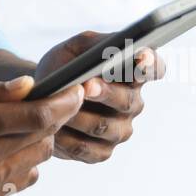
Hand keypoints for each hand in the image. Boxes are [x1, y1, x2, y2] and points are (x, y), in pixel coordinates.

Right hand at [0, 75, 86, 195]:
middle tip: (51, 99)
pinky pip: (22, 180)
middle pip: (43, 137)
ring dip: (39, 138)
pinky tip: (6, 146)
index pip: (37, 116)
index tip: (77, 88)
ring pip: (37, 159)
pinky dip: (24, 160)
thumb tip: (29, 86)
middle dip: (54, 116)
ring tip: (22, 122)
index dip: (64, 101)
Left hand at [33, 30, 165, 163]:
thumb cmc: (64, 66)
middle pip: (127, 100)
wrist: (40, 96)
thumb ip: (97, 44)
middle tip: (87, 85)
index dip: (151, 64)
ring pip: (104, 126)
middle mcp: (132, 103)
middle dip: (106, 93)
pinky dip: (67, 138)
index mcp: (132, 73)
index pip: (155, 68)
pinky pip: (86, 148)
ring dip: (80, 116)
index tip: (142, 56)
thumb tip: (114, 49)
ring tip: (60, 106)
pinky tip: (54, 128)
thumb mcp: (76, 47)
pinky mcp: (101, 151)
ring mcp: (119, 129)